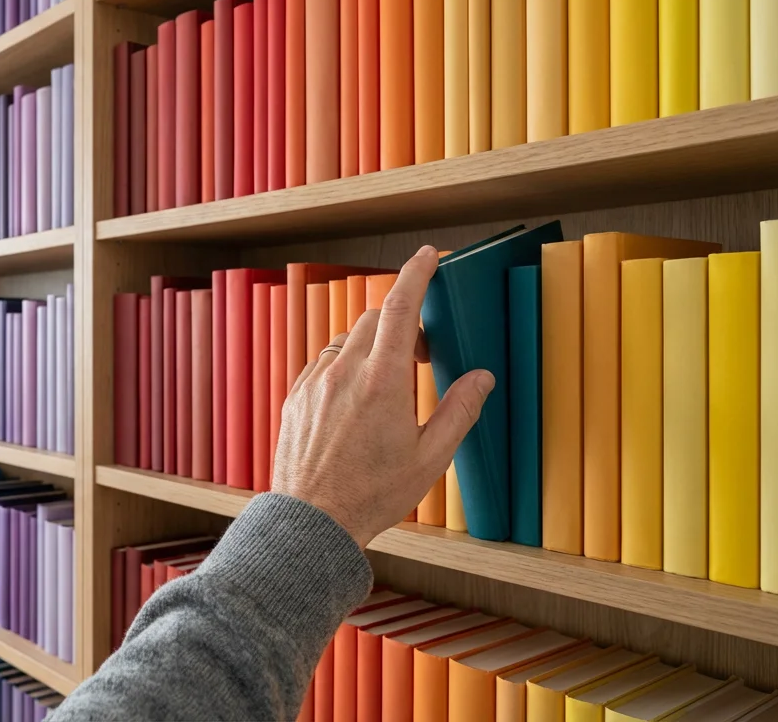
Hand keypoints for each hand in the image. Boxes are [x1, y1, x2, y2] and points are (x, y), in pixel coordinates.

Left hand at [271, 246, 494, 547]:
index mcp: (383, 382)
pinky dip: (346, 366)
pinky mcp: (296, 396)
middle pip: (377, 319)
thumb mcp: (430, 458)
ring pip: (349, 340)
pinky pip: (324, 363)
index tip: (428, 256)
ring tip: (390, 384)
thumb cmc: (372, 495)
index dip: (417, 274)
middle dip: (405, 324)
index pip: (401, 307)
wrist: (312, 521)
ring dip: (374, 346)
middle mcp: (344, 373)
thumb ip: (459, 411)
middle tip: (424, 358)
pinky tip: (357, 400)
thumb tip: (482, 378)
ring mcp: (314, 382)